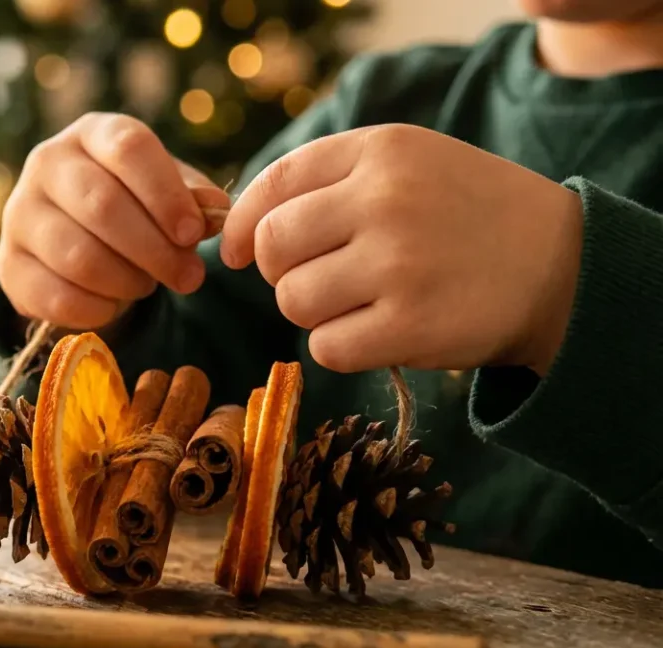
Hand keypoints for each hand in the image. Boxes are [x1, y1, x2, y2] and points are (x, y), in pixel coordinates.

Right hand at [0, 113, 229, 329]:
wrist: (70, 240)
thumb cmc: (131, 206)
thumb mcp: (165, 191)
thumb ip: (192, 198)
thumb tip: (215, 211)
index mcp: (92, 133)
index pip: (129, 148)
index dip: (165, 193)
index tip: (193, 234)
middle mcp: (46, 163)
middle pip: (102, 205)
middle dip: (154, 249)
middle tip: (188, 277)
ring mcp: (19, 213)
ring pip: (78, 256)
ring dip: (127, 281)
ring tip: (147, 286)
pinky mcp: (7, 264)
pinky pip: (55, 296)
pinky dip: (95, 309)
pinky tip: (113, 306)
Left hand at [222, 124, 582, 375]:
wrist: (560, 265)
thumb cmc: (463, 215)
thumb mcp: (407, 165)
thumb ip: (327, 182)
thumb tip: (237, 236)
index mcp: (381, 151)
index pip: (274, 183)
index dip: (241, 225)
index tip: (238, 253)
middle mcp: (387, 199)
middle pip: (273, 247)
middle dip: (281, 271)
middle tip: (319, 278)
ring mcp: (399, 263)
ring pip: (293, 300)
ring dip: (313, 311)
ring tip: (360, 303)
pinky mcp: (410, 326)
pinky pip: (325, 347)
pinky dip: (340, 347)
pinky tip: (379, 331)